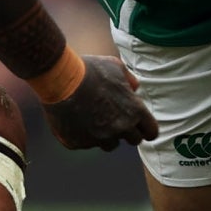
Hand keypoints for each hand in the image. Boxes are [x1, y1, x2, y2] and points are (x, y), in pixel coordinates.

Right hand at [39, 56, 157, 150]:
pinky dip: (83, 135)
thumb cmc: (89, 70)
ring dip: (106, 136)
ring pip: (109, 145)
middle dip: (127, 131)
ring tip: (94, 118)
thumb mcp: (115, 66)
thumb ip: (129, 79)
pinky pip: (85, 144)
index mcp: (134, 111)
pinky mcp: (79, 144)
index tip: (140, 126)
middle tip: (114, 118)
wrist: (60, 80)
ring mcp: (99, 139)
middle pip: (133, 140)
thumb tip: (134, 88)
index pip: (151, 132)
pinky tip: (75, 119)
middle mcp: (120, 129)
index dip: (146, 129)